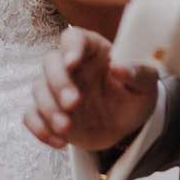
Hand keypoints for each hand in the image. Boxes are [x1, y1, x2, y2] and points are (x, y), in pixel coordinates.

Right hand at [26, 27, 158, 151]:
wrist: (127, 125)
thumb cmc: (135, 95)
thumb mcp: (146, 83)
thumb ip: (138, 72)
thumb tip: (119, 67)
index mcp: (92, 49)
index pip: (73, 38)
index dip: (70, 47)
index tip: (72, 62)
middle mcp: (69, 65)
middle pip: (50, 62)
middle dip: (58, 83)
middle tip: (73, 103)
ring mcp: (56, 89)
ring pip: (39, 89)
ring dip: (48, 108)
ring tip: (66, 128)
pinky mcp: (49, 112)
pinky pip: (32, 116)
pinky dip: (40, 128)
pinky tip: (59, 141)